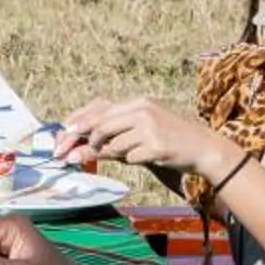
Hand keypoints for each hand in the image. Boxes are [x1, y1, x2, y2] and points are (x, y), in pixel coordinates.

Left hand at [57, 97, 238, 178]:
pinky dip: (132, 161)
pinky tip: (147, 157)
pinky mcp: (156, 145)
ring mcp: (150, 127)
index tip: (61, 139)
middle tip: (68, 157)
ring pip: (113, 144)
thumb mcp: (138, 135)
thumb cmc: (167, 141)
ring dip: (114, 154)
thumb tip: (76, 152)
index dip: (76, 123)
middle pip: (100, 125)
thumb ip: (110, 140)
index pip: (98, 109)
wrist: (203, 148)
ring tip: (132, 153)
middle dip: (82, 142)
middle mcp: (142, 110)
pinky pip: (130, 157)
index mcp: (137, 103)